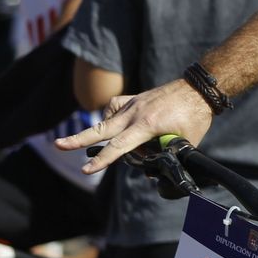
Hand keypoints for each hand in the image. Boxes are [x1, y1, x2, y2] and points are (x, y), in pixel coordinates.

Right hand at [53, 79, 213, 172]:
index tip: (87, 170)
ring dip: (101, 132)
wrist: (200, 88)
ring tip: (110, 143)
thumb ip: (168, 155)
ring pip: (107, 119)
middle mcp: (136, 112)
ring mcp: (134, 103)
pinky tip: (116, 125)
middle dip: (78, 139)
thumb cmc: (196, 115)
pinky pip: (114, 107)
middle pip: (101, 129)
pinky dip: (110, 116)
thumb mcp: (186, 141)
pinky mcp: (136, 99)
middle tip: (57, 145)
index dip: (103, 160)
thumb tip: (154, 168)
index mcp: (147, 124)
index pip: (119, 146)